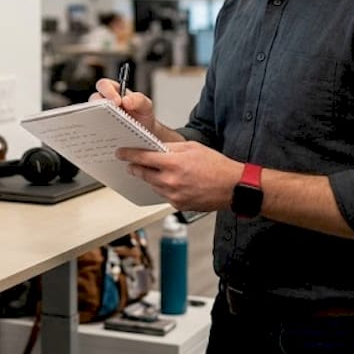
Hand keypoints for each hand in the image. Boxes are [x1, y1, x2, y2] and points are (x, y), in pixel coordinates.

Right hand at [92, 78, 157, 134]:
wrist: (145, 132)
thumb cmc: (142, 115)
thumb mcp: (146, 106)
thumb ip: (139, 100)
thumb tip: (126, 100)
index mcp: (114, 91)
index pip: (104, 85)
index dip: (108, 91)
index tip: (117, 101)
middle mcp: (104, 102)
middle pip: (93, 99)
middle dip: (100, 105)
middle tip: (111, 114)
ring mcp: (100, 116)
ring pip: (91, 115)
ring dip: (97, 120)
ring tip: (109, 128)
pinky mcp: (99, 129)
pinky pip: (94, 129)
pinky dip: (98, 133)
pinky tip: (107, 138)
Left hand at [116, 141, 238, 211]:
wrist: (233, 187)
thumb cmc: (217, 166)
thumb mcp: (193, 148)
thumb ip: (171, 148)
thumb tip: (155, 148)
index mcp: (174, 163)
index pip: (143, 158)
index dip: (128, 155)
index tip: (120, 153)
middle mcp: (171, 181)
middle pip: (143, 174)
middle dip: (136, 168)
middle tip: (131, 164)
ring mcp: (174, 195)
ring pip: (153, 185)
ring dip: (151, 178)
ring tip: (159, 172)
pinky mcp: (178, 205)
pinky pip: (164, 195)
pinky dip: (164, 188)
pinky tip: (173, 182)